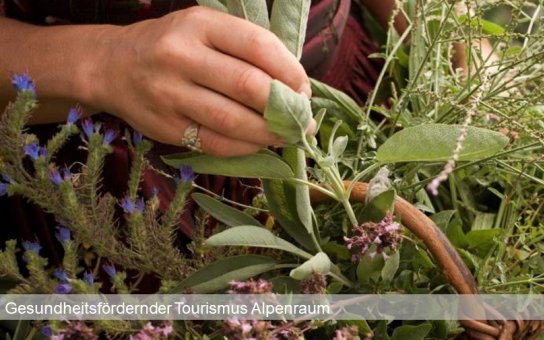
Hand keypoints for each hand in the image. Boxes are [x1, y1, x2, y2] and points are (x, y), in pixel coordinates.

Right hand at [89, 6, 311, 155]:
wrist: (113, 66)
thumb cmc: (173, 46)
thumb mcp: (205, 29)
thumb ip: (245, 49)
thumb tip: (296, 86)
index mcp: (199, 24)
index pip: (258, 46)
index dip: (290, 71)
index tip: (304, 88)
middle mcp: (181, 56)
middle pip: (247, 86)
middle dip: (285, 106)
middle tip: (302, 118)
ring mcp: (169, 93)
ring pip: (232, 120)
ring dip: (270, 132)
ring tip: (288, 135)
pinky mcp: (165, 126)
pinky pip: (215, 143)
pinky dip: (245, 147)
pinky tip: (259, 143)